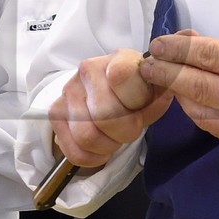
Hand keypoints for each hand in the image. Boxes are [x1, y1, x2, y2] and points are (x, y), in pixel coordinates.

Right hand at [51, 48, 172, 167]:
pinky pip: (74, 151)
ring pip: (87, 136)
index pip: (121, 76)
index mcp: (117, 60)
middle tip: (130, 130)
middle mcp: (87, 70)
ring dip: (108, 146)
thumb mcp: (153, 90)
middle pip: (104, 115)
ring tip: (115, 138)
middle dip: (125, 132)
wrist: (106, 89)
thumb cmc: (135, 91)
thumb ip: (159, 95)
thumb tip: (163, 95)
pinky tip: (101, 148)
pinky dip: (92, 158)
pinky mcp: (55, 114)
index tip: (140, 107)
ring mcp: (68, 92)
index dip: (135, 101)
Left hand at [138, 32, 218, 172]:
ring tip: (167, 80)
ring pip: (202, 112)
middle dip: (168, 71)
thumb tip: (209, 52)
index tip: (163, 42)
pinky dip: (202, 113)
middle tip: (149, 61)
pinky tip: (195, 102)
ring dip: (180, 94)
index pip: (213, 57)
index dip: (182, 49)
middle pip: (199, 85)